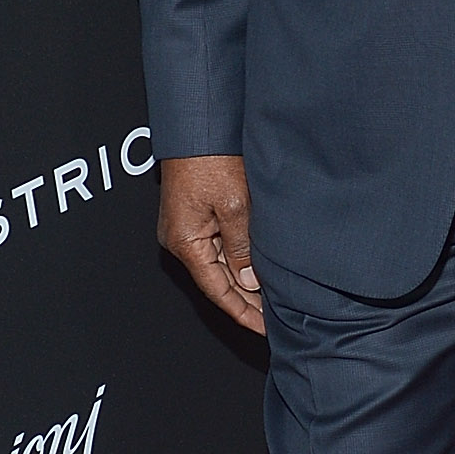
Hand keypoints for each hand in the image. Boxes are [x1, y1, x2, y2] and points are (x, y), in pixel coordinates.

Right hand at [158, 154, 264, 334]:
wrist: (198, 125)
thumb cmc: (210, 159)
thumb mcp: (235, 205)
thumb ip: (242, 247)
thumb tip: (249, 281)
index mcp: (185, 242)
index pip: (217, 290)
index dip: (242, 312)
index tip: (263, 329)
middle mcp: (180, 239)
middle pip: (216, 281)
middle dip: (245, 301)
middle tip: (274, 319)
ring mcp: (185, 228)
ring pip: (218, 265)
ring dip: (243, 281)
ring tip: (271, 299)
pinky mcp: (194, 216)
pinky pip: (217, 247)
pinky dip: (237, 261)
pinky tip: (256, 269)